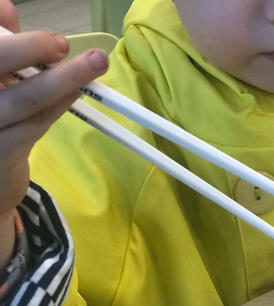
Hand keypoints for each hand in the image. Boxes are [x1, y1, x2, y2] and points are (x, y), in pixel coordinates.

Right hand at [0, 0, 108, 265]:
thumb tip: (6, 8)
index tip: (8, 14)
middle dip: (27, 50)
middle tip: (60, 42)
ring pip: (22, 99)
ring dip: (62, 79)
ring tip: (96, 62)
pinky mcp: (2, 154)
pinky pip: (36, 124)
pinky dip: (60, 103)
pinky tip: (79, 90)